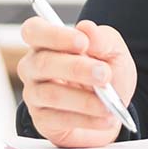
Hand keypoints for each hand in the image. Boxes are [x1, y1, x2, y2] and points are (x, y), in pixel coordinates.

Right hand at [18, 18, 137, 148]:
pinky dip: (88, 119)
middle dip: (77, 69)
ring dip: (85, 100)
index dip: (54, 35)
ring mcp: (34, 94)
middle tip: (104, 74)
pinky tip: (106, 118)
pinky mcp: (42, 120)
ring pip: (51, 94)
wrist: (111, 108)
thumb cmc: (104, 73)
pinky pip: (60, 119)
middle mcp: (34, 67)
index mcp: (47, 43)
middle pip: (43, 63)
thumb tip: (87, 28)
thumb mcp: (113, 51)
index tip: (82, 42)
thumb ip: (102, 39)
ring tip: (109, 104)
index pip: (34, 31)